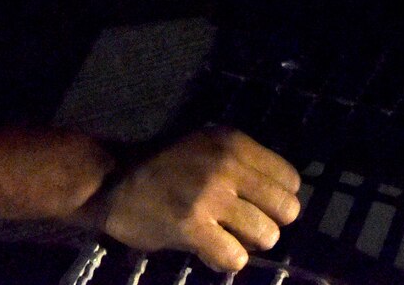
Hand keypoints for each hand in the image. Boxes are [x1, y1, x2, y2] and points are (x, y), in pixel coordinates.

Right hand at [97, 126, 303, 270]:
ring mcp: (210, 197)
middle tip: (247, 226)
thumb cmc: (163, 165)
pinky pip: (234, 257)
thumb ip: (241, 164)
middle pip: (285, 209)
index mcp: (233, 143)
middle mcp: (226, 165)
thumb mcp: (206, 146)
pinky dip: (226, 259)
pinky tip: (210, 250)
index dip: (279, 198)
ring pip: (266, 235)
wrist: (113, 180)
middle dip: (271, 223)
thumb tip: (282, 200)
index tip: (260, 206)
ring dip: (248, 243)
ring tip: (227, 238)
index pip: (290, 179)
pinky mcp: (192, 226)